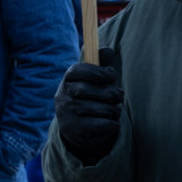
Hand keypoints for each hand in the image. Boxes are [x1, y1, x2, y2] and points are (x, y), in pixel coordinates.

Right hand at [54, 47, 122, 164]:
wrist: (79, 129)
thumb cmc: (92, 98)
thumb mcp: (95, 80)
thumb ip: (102, 65)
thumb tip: (107, 50)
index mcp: (67, 80)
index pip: (77, 70)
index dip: (98, 72)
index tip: (111, 76)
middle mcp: (62, 96)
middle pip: (88, 90)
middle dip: (110, 93)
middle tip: (119, 96)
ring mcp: (66, 114)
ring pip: (98, 108)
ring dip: (113, 110)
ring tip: (115, 110)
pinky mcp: (74, 131)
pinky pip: (101, 124)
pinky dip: (112, 124)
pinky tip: (113, 123)